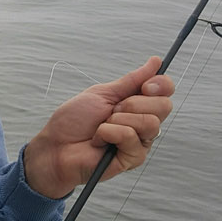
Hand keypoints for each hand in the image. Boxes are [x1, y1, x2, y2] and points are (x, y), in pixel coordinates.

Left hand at [23, 56, 173, 198]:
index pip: (166, 91)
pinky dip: (110, 133)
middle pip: (164, 106)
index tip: (144, 86)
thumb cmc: (73, 122)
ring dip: (119, 120)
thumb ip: (131, 80)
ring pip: (150, 122)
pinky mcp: (132, 158)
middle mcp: (142, 123)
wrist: (55, 146)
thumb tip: (156, 62)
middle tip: (110, 111)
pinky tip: (98, 140)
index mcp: (137, 105)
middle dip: (133, 104)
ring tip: (101, 127)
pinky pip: (131, 137)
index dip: (161, 85)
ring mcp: (139, 142)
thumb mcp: (102, 94)